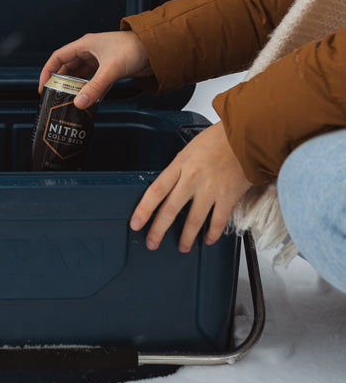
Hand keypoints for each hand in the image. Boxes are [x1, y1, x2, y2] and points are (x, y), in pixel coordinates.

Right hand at [38, 31, 151, 108]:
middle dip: (62, 82)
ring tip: (73, 100)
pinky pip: (94, 80)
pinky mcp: (109, 68)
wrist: (158, 48)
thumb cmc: (136, 47)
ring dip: (77, 88)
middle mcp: (90, 51)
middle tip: (57, 96)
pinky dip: (91, 90)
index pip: (58, 57)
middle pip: (68, 68)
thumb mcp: (111, 69)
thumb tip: (80, 102)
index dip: (47, 71)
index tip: (43, 86)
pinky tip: (92, 99)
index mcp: (85, 45)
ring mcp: (100, 60)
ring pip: (81, 75)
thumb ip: (95, 87)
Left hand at [130, 122, 252, 251]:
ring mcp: (211, 190)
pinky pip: (218, 221)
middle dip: (158, 230)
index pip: (156, 190)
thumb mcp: (189, 150)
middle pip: (170, 209)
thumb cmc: (218, 139)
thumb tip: (169, 188)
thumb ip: (179, 170)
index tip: (136, 222)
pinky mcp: (228, 197)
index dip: (144, 209)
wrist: (246, 135)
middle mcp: (193, 179)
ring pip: (194, 220)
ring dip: (186, 237)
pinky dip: (212, 233)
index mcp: (180, 165)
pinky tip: (207, 239)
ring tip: (182, 247)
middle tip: (152, 243)